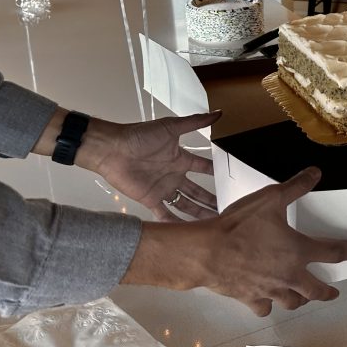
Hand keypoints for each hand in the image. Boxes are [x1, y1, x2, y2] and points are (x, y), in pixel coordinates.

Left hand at [77, 112, 221, 221]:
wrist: (112, 150)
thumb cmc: (140, 136)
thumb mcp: (171, 127)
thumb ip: (195, 122)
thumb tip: (219, 113)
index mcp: (181, 159)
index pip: (205, 168)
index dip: (218, 174)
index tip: (234, 181)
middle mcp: (174, 175)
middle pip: (198, 191)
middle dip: (211, 200)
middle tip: (228, 210)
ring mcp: (163, 189)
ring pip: (186, 205)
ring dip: (199, 214)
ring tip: (214, 223)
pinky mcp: (150, 200)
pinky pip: (165, 215)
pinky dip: (176, 223)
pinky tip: (188, 233)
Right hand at [125, 167, 346, 315]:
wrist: (208, 252)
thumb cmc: (241, 225)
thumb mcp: (271, 198)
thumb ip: (296, 186)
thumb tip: (315, 173)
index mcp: (299, 251)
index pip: (333, 253)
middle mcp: (289, 275)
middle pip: (316, 290)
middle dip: (327, 291)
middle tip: (333, 292)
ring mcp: (270, 290)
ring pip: (292, 302)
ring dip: (300, 299)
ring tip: (302, 297)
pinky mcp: (250, 298)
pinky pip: (264, 307)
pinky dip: (268, 304)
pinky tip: (266, 300)